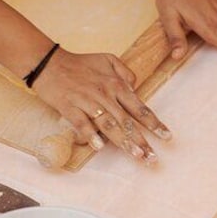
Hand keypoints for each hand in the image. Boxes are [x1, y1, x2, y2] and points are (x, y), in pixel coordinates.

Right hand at [33, 49, 170, 163]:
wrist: (49, 63)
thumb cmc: (80, 63)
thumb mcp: (108, 59)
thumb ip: (125, 73)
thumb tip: (135, 87)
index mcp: (116, 85)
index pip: (139, 107)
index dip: (154, 123)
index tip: (166, 136)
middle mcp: (105, 95)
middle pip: (127, 121)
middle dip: (142, 140)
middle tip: (152, 158)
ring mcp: (87, 101)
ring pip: (109, 125)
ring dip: (123, 141)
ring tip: (136, 155)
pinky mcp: (70, 107)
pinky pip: (81, 123)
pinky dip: (90, 134)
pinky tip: (99, 147)